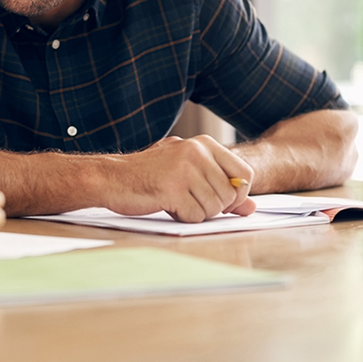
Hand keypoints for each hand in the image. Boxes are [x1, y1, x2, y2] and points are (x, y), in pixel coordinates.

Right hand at [101, 135, 256, 222]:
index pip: (245, 174)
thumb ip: (220, 186)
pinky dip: (183, 217)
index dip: (238, 195)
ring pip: (214, 208)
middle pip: (230, 195)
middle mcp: (197, 152)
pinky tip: (168, 205)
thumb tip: (251, 207)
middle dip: (214, 207)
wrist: (111, 178)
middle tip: (190, 200)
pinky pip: (195, 216)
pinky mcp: (172, 188)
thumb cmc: (149, 175)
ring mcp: (185, 169)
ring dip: (197, 212)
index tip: (222, 201)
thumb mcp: (188, 172)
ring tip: (177, 201)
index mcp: (203, 144)